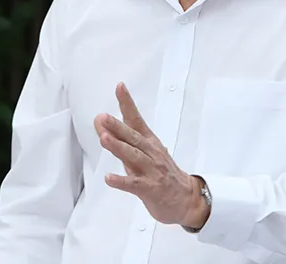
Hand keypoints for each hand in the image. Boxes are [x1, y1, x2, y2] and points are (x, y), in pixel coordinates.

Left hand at [94, 82, 209, 228]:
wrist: (187, 198)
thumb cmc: (161, 173)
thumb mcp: (140, 153)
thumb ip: (119, 138)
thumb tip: (99, 121)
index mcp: (149, 142)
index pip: (136, 119)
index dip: (127, 103)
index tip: (120, 87)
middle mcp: (151, 153)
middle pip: (133, 137)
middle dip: (117, 126)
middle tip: (103, 117)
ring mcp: (151, 171)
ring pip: (134, 157)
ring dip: (119, 147)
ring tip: (104, 138)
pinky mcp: (150, 189)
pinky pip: (134, 185)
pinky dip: (121, 181)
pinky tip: (109, 178)